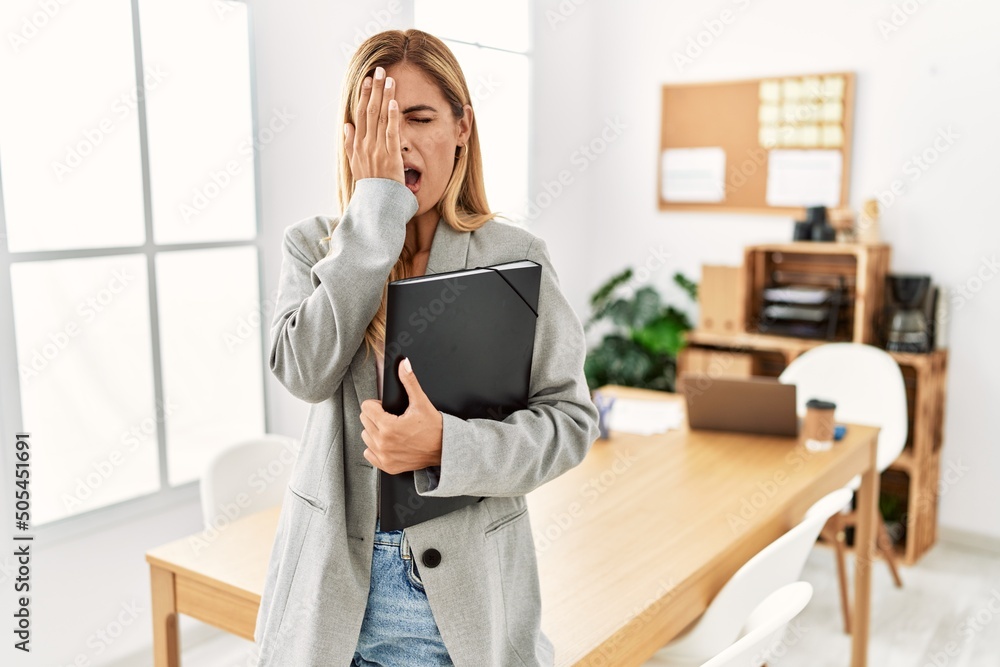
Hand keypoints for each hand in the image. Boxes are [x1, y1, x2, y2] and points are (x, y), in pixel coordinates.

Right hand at [343, 66, 404, 185]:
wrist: (377, 204)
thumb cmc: (370, 185)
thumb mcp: (355, 164)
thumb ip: (350, 144)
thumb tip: (347, 125)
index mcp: (357, 145)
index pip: (360, 114)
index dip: (363, 96)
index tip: (367, 80)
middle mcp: (365, 144)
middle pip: (369, 111)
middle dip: (374, 89)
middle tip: (379, 70)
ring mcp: (377, 150)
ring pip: (380, 118)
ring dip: (384, 96)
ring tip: (388, 79)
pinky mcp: (390, 156)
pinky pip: (391, 133)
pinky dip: (391, 117)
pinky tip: (394, 102)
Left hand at [360, 357, 442, 474]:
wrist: (444, 449)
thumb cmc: (434, 427)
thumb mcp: (421, 402)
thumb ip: (409, 381)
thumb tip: (404, 364)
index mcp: (388, 426)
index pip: (366, 408)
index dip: (377, 405)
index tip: (387, 408)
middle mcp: (383, 443)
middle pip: (364, 421)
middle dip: (376, 416)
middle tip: (392, 418)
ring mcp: (384, 456)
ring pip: (366, 436)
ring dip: (374, 431)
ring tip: (391, 430)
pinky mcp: (387, 466)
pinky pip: (369, 453)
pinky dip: (376, 448)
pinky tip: (389, 443)